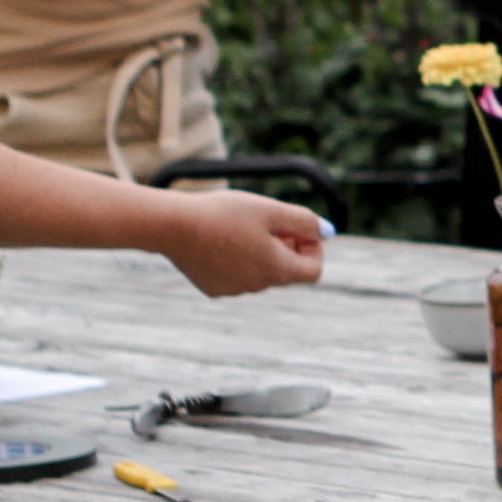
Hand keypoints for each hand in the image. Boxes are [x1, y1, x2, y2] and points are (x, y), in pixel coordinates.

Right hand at [160, 189, 324, 297]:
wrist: (173, 226)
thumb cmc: (225, 214)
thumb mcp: (270, 210)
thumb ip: (304, 221)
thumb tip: (327, 232)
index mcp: (277, 270)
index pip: (313, 270)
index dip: (313, 247)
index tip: (299, 228)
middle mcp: (258, 287)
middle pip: (286, 270)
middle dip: (286, 246)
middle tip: (270, 221)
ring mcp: (234, 290)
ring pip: (260, 272)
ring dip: (261, 252)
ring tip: (240, 226)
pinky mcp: (213, 288)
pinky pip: (236, 275)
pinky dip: (237, 259)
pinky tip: (220, 239)